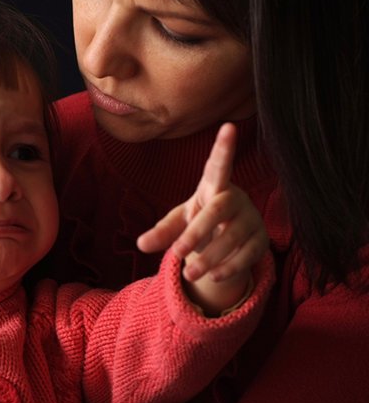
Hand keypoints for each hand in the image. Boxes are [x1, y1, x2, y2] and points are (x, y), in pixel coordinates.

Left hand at [137, 123, 268, 309]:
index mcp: (213, 186)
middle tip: (176, 253)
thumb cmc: (199, 220)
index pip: (218, 165)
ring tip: (189, 273)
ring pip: (233, 237)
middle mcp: (235, 198)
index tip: (229, 126)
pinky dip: (230, 267)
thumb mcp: (178, 222)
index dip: (224, 148)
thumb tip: (140, 244)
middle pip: (217, 211)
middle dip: (197, 232)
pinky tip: (213, 276)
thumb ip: (162, 232)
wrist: (227, 239)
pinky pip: (248, 254)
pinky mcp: (262, 241)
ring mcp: (252, 219)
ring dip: (210, 257)